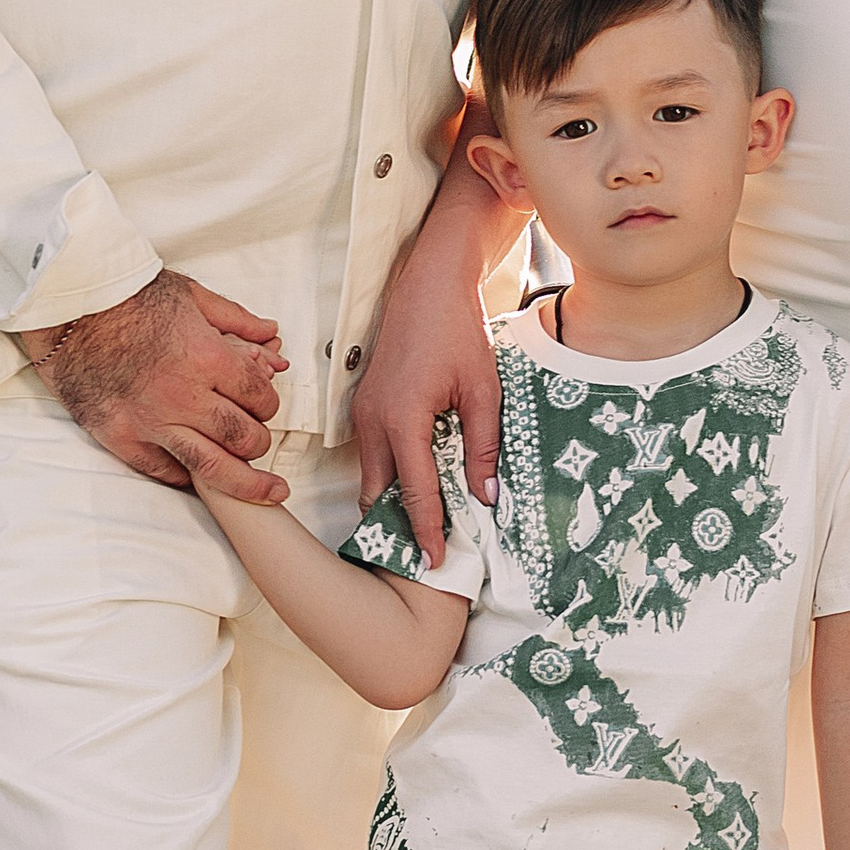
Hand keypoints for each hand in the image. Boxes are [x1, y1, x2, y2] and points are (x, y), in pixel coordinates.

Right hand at [22, 272, 288, 501]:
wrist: (67, 308)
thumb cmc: (127, 296)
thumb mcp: (190, 294)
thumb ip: (236, 318)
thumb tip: (271, 333)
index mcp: (207, 357)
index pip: (260, 398)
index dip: (269, 404)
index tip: (263, 405)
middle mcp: (183, 396)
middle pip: (243, 437)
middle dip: (259, 441)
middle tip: (258, 440)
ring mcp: (150, 421)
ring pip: (212, 467)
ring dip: (246, 482)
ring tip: (267, 492)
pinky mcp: (119, 436)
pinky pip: (162, 471)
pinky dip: (186, 477)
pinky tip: (200, 478)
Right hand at [351, 232, 503, 564]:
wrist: (428, 287)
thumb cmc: (457, 333)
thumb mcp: (483, 392)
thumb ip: (483, 448)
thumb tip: (486, 498)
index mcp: (403, 419)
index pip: (414, 492)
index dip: (426, 531)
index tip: (436, 562)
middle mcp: (373, 421)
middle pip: (377, 494)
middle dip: (398, 527)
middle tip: (426, 556)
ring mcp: (363, 413)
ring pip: (370, 476)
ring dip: (393, 504)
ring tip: (424, 530)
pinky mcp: (364, 406)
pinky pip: (371, 455)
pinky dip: (389, 478)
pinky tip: (415, 489)